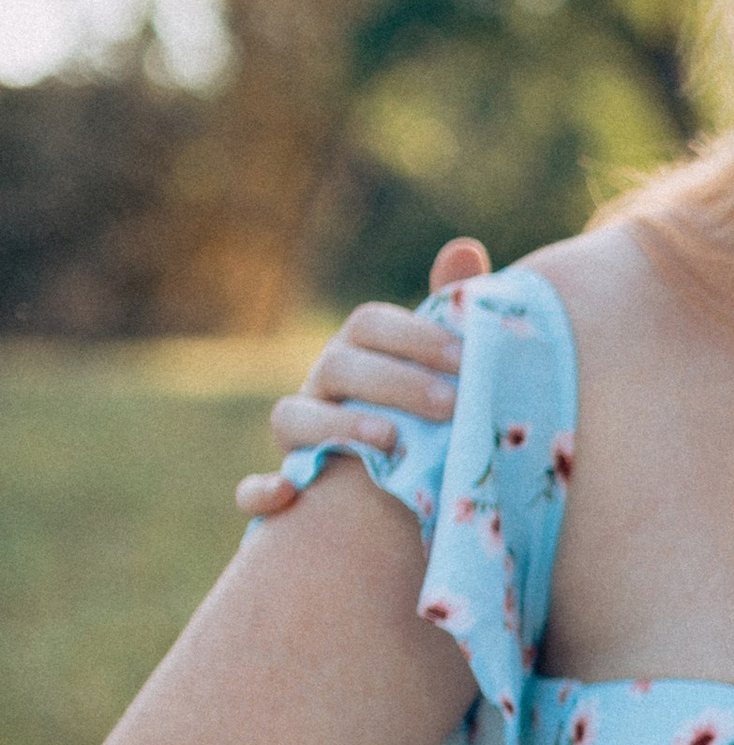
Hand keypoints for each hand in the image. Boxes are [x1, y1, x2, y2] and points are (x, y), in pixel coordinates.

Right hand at [235, 237, 489, 517]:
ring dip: (339, 426)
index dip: (416, 336)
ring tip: (392, 442)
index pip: (371, 323)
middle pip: (340, 365)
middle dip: (396, 383)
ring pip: (292, 416)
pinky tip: (287, 496)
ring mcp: (298, 434)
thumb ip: (451, 318)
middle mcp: (320, 384)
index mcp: (358, 350)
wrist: (400, 492)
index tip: (468, 358)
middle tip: (452, 405)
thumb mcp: (443, 373)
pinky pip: (254, 488)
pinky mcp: (284, 484)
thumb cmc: (428, 418)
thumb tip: (466, 248)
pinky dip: (260, 490)